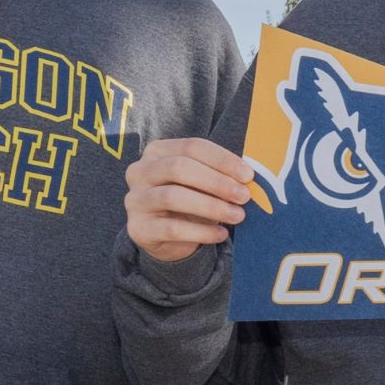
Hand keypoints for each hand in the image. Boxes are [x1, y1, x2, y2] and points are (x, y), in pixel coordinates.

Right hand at [126, 137, 254, 261]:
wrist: (166, 238)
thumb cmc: (190, 201)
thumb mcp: (202, 183)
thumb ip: (220, 174)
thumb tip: (248, 177)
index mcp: (157, 151)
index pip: (192, 146)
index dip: (222, 160)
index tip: (248, 175)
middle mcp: (140, 171)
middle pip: (179, 168)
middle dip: (217, 182)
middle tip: (244, 196)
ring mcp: (135, 200)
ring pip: (173, 197)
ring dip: (211, 207)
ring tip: (238, 216)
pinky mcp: (138, 228)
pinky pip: (172, 229)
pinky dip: (201, 232)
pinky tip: (220, 234)